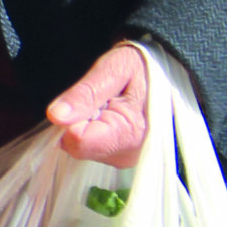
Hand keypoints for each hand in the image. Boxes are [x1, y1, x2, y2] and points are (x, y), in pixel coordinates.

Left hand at [47, 41, 151, 166]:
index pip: (77, 142)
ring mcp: (127, 159)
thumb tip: (55, 116)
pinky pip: (92, 147)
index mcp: (130, 134)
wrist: (171, 74)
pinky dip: (94, 130)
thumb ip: (85, 93)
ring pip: (82, 148)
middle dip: (79, 121)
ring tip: (110, 105)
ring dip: (86, 125)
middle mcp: (129, 155)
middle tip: (103, 100)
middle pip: (77, 147)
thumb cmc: (144, 67)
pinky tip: (111, 115)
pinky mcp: (123, 158)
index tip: (88, 99)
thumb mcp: (114, 69)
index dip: (72, 118)